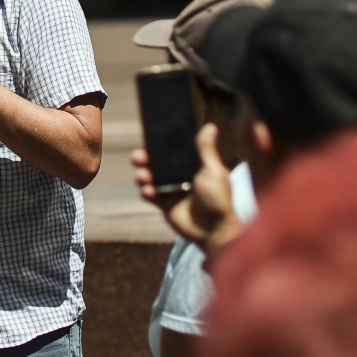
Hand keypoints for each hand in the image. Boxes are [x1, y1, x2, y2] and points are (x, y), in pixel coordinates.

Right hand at [133, 124, 242, 252]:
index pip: (173, 151)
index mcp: (192, 165)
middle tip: (137, 157)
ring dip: (144, 175)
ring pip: (151, 177)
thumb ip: (206, 150)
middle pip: (158, 163)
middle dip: (145, 158)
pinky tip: (148, 191)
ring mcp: (171, 190)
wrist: (214, 230)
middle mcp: (180, 175)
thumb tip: (210, 126)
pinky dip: (146, 192)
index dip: (160, 145)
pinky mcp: (165, 205)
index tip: (149, 137)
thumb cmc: (218, 200)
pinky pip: (150, 195)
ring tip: (143, 177)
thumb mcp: (214, 171)